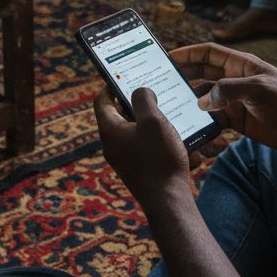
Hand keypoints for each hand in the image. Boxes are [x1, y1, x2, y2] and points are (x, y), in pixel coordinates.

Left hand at [94, 88, 191, 205]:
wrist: (168, 200)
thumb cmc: (159, 158)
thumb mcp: (153, 120)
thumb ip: (143, 99)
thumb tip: (140, 92)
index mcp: (109, 130)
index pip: (101, 101)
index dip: (111, 85)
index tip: (124, 76)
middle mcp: (112, 145)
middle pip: (118, 115)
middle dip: (135, 102)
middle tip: (151, 91)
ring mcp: (123, 159)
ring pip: (133, 131)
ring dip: (148, 121)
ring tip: (167, 112)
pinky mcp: (136, 169)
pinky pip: (143, 147)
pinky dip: (155, 138)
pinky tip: (174, 137)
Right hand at [170, 42, 276, 152]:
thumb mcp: (259, 90)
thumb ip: (230, 91)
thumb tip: (202, 100)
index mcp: (241, 65)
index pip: (209, 53)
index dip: (188, 53)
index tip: (168, 58)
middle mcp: (235, 80)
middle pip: (203, 73)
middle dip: (183, 75)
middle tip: (162, 82)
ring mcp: (235, 100)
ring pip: (205, 96)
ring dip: (190, 99)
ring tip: (170, 104)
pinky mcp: (237, 119)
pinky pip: (213, 117)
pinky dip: (201, 120)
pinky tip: (189, 124)